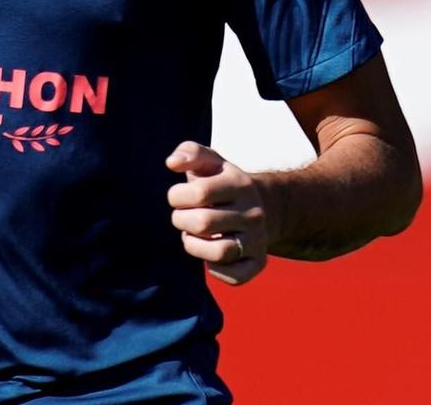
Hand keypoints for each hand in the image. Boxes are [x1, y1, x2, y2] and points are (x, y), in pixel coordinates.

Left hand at [166, 141, 268, 285]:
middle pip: (203, 224)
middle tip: (182, 217)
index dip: (177, 196)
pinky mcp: (259, 261)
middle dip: (181, 221)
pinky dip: (216, 270)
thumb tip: (171, 163)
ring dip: (194, 246)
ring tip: (191, 235)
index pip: (199, 192)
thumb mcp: (208, 161)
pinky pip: (236, 276)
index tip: (178, 196)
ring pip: (219, 252)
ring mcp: (258, 238)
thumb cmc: (219, 182)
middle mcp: (254, 212)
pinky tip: (208, 254)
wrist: (256, 205)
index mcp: (239, 184)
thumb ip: (188, 152)